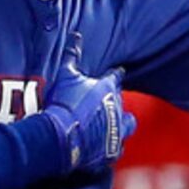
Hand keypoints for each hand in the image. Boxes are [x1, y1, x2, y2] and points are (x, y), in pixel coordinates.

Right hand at [41, 42, 133, 174]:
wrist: (61, 136)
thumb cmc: (64, 103)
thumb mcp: (66, 76)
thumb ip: (72, 56)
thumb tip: (75, 37)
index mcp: (108, 89)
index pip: (116, 77)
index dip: (115, 75)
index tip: (116, 74)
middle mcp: (118, 110)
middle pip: (122, 103)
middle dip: (115, 102)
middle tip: (106, 103)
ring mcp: (117, 132)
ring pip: (127, 126)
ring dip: (122, 124)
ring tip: (115, 125)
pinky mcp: (111, 151)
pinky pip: (116, 149)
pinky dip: (111, 147)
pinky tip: (105, 147)